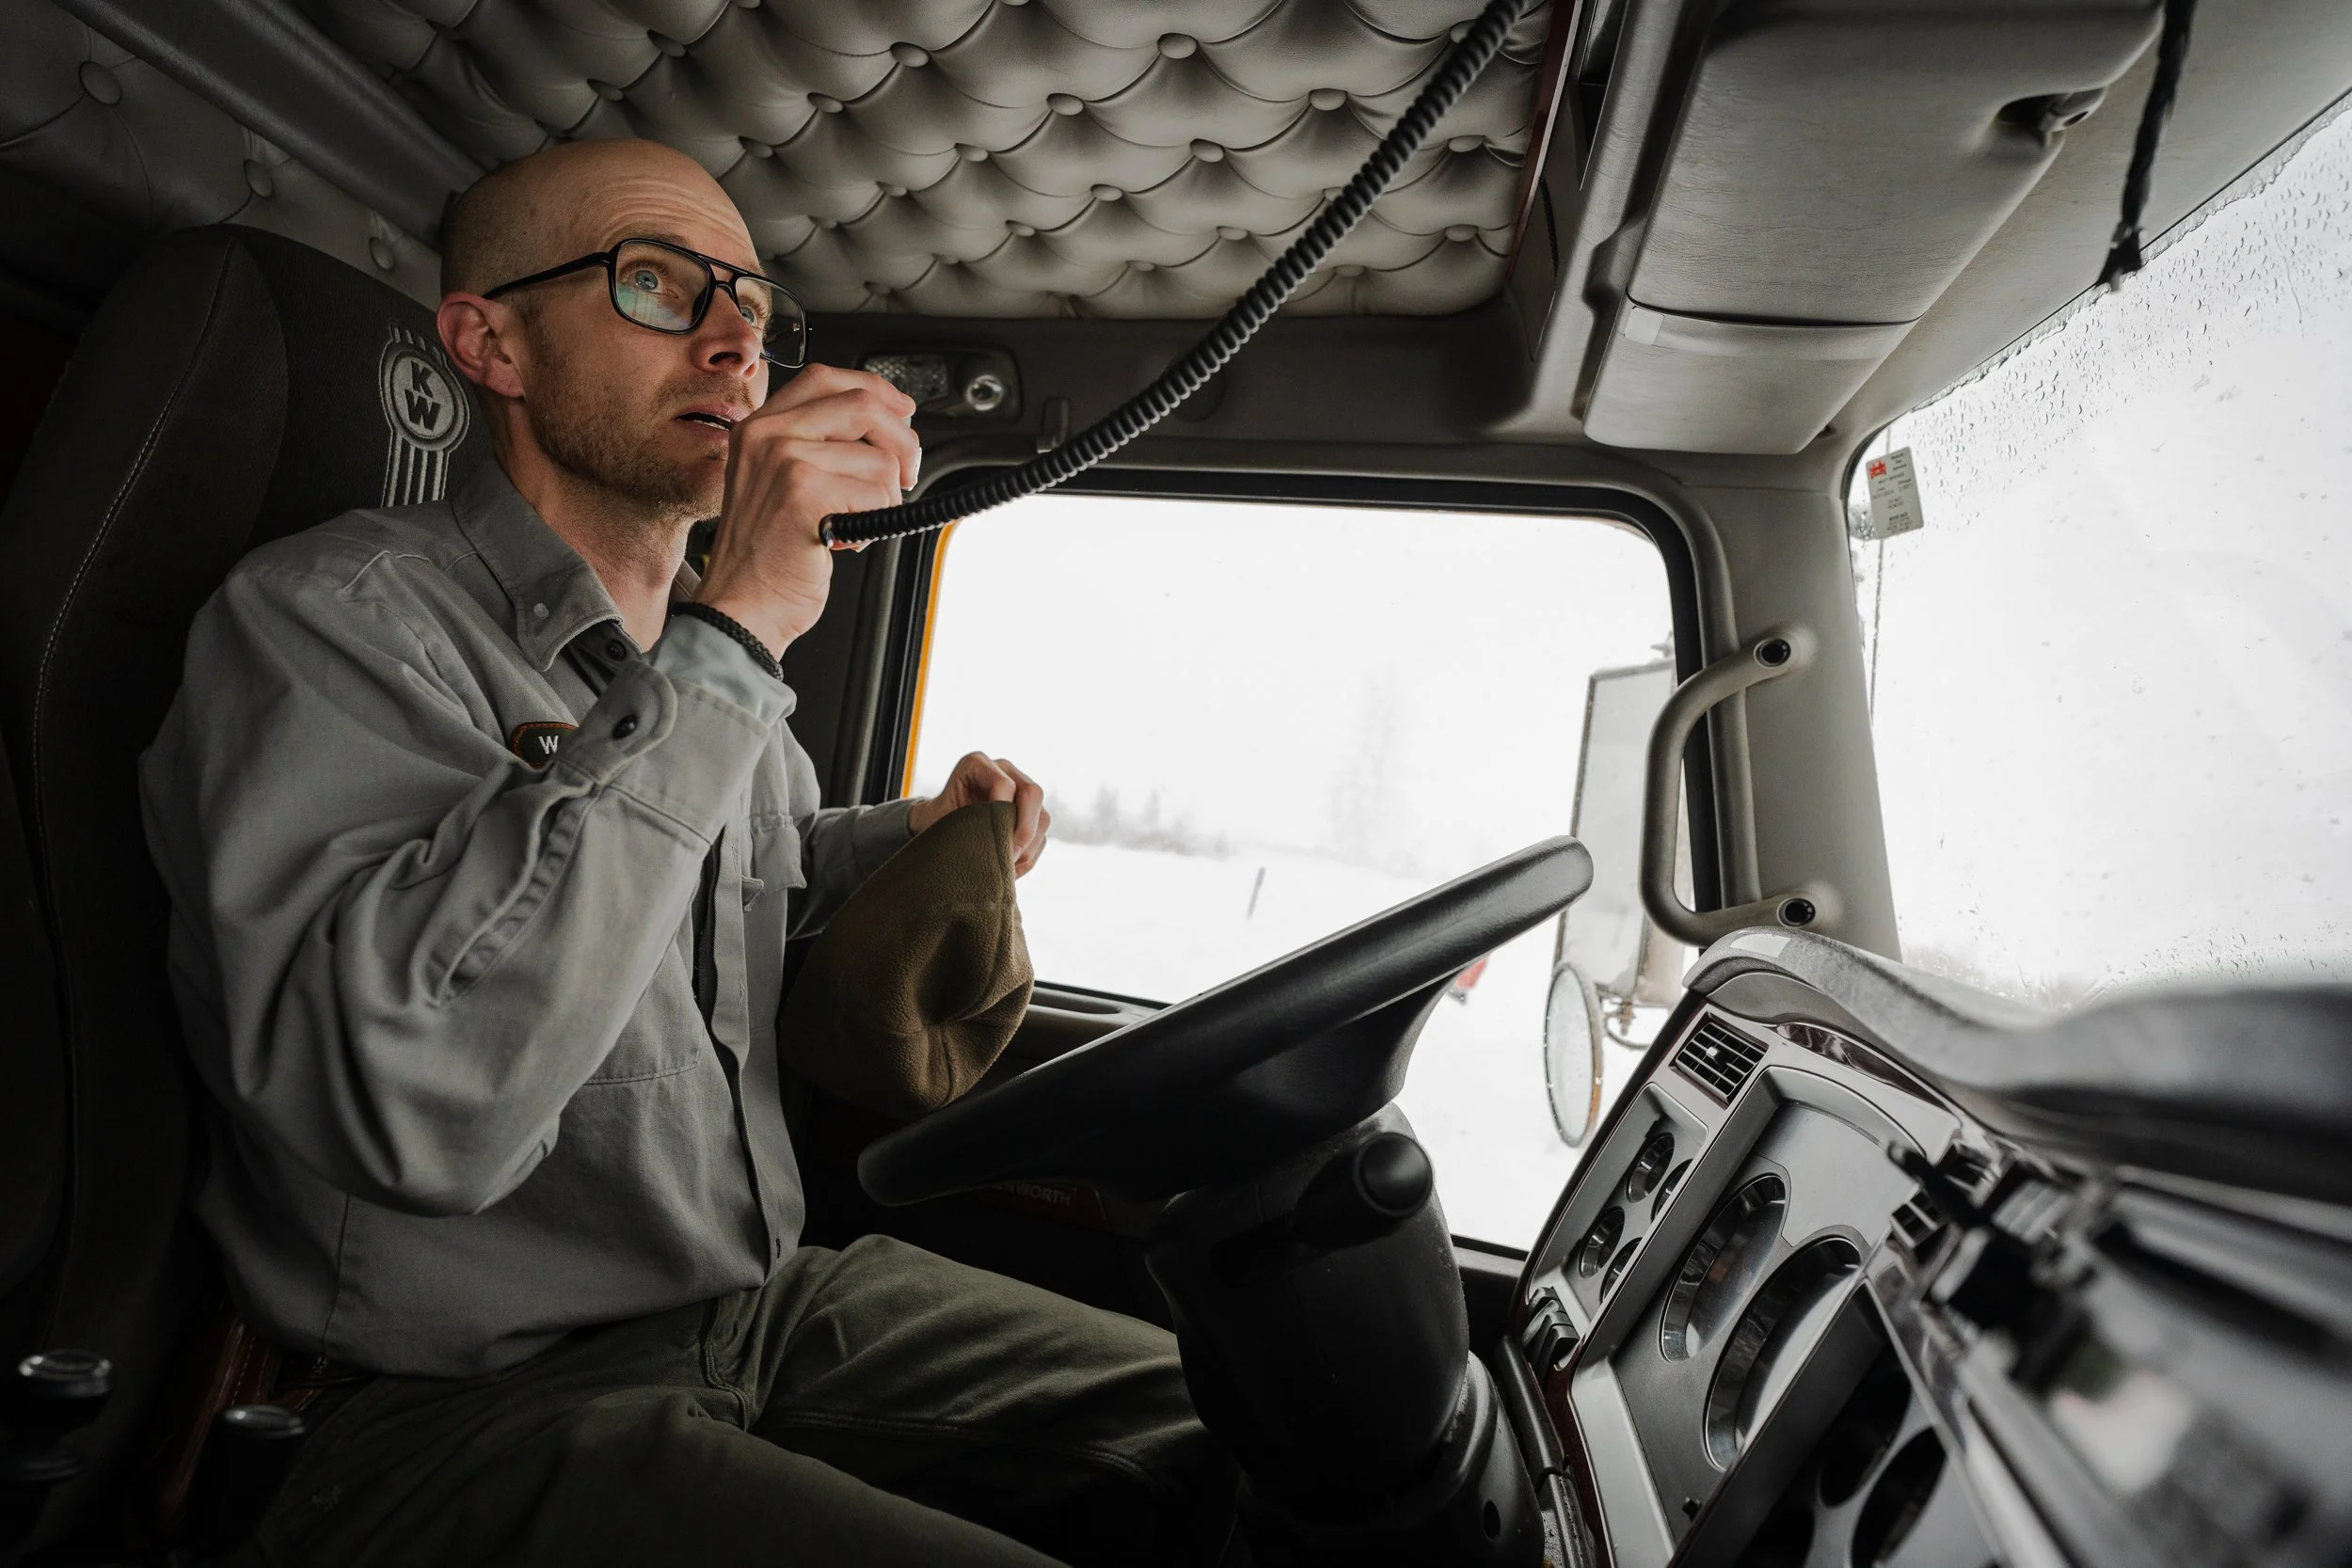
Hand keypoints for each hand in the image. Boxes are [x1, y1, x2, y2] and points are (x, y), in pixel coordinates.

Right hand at [696, 364, 919, 655]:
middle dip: (903, 439)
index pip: (826, 378)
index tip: (901, 413)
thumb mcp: (777, 484)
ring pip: (880, 457)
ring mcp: (783, 459)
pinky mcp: (804, 492)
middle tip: (907, 474)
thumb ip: (815, 447)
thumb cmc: (765, 558)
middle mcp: (766, 435)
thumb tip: (886, 427)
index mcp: (758, 427)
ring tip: (857, 521)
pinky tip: (848, 539)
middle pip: (862, 403)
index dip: (875, 390)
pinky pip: (879, 492)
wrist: (739, 608)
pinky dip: (878, 520)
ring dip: (888, 496)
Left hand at [910, 753, 1049, 876]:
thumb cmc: (935, 821)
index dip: (1002, 813)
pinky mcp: (1030, 812)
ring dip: (1029, 848)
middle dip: (1024, 831)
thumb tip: (993, 845)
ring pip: (1043, 817)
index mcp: (977, 764)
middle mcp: (1004, 770)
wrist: (937, 827)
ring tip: (1007, 869)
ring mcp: (1021, 789)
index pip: (1004, 784)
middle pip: (1032, 793)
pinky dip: (1030, 856)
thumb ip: (963, 824)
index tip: (990, 840)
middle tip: (1008, 858)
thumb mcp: (939, 818)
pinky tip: (1011, 870)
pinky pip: (1042, 834)